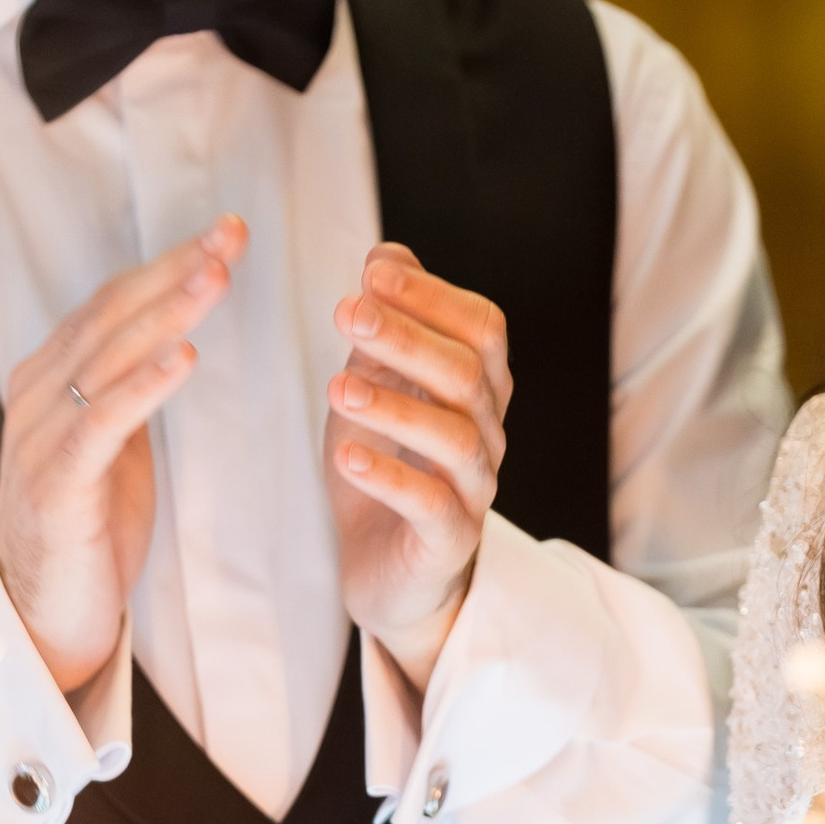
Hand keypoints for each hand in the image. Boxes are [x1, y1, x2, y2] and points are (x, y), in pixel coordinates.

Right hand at [0, 218, 241, 694]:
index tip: (227, 231)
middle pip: (112, 316)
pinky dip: (143, 386)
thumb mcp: (112, 445)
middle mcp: (38, 393)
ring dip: (166, 314)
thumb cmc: (88, 529)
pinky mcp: (58, 484)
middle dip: (175, 271)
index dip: (170, 263)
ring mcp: (41, 437)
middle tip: (231, 234)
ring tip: (216, 277)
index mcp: (52, 377)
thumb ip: (127, 390)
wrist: (45, 615)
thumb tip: (170, 337)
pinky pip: (103, 423)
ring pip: (108, 358)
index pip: (115, 302)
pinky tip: (182, 358)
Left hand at [324, 246, 508, 698]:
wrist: (386, 570)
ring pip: (454, 437)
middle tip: (345, 313)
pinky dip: (389, 478)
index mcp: (478, 388)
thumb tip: (387, 253)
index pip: (480, 327)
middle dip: (407, 338)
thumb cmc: (387, 468)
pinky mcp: (449, 540)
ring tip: (337, 389)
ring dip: (394, 406)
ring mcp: (474, 488)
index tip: (372, 271)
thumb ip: (384, 330)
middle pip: (467, 374)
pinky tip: (346, 456)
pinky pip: (431, 504)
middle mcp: (487, 432)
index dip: (431, 295)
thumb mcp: (376, 388)